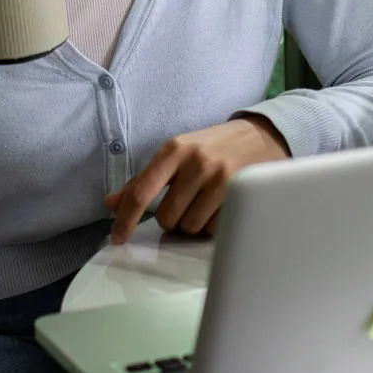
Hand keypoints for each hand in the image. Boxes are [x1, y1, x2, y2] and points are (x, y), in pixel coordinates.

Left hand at [104, 117, 288, 243]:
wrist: (262, 135)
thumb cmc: (213, 147)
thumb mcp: (177, 155)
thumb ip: (143, 180)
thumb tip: (111, 203)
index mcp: (173, 149)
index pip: (141, 192)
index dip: (126, 220)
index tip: (118, 238)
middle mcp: (195, 161)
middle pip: (166, 217)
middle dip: (173, 217)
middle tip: (187, 202)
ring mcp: (220, 177)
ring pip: (190, 227)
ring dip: (194, 222)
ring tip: (206, 202)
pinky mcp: (240, 192)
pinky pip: (213, 229)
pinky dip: (213, 225)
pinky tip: (221, 206)